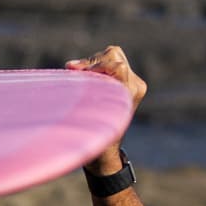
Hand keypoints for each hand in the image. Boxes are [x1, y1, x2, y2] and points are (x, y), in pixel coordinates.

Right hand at [67, 45, 144, 173]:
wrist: (104, 152)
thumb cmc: (91, 136)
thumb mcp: (85, 114)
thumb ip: (83, 88)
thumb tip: (70, 65)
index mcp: (129, 94)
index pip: (116, 64)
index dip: (94, 65)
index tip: (75, 70)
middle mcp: (135, 86)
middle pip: (113, 54)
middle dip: (93, 62)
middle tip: (75, 71)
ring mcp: (133, 84)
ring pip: (112, 55)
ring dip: (94, 64)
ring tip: (79, 75)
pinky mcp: (128, 82)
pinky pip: (112, 63)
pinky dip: (96, 68)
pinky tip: (83, 76)